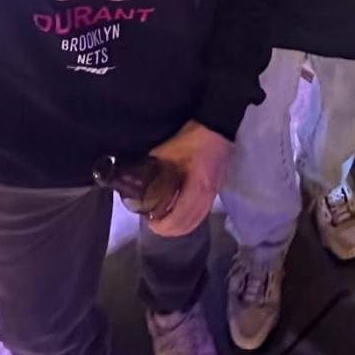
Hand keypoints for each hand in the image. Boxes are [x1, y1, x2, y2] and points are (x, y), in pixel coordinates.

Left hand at [147, 121, 232, 236]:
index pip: (179, 218)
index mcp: (197, 187)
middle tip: (153, 222)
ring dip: (180, 226)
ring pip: (197, 221)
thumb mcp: (169, 149)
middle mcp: (208, 195)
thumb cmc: (194, 137)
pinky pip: (202, 213)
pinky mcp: (215, 190)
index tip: (149, 219)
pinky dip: (189, 218)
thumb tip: (136, 175)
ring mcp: (214, 194)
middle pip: (188, 225)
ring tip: (164, 219)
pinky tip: (178, 211)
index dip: (162, 225)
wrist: (218, 125)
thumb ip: (152, 164)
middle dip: (169, 230)